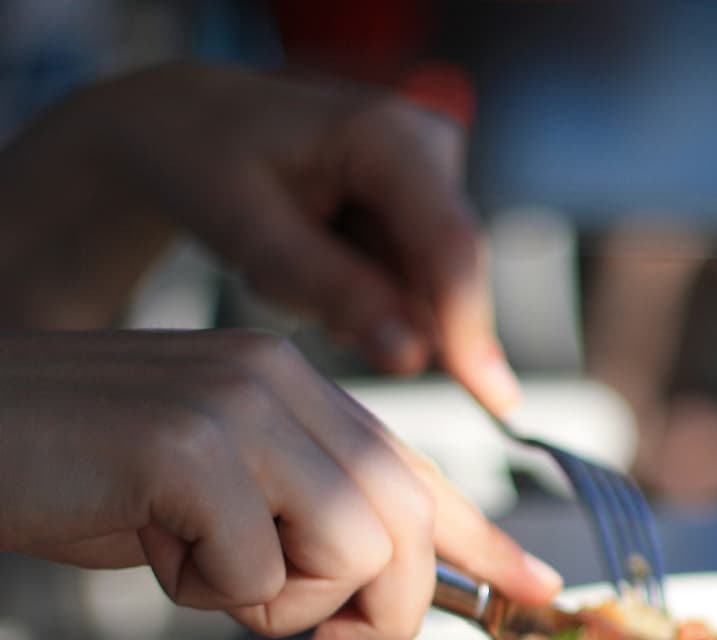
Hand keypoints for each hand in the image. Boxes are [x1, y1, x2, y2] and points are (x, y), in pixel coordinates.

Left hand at [0, 61, 518, 411]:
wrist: (184, 124)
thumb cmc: (202, 157)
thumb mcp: (248, 229)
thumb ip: (335, 291)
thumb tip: (413, 355)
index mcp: (387, 133)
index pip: (449, 245)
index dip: (469, 326)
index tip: (491, 397)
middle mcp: (430, 146)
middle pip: (446, 274)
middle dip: (378, 310)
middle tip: (282, 283)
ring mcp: (433, 176)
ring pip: (426, 289)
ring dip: (357, 303)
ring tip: (281, 262)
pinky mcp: (425, 206)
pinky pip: (411, 284)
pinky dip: (358, 293)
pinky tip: (307, 260)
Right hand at [0, 330, 560, 639]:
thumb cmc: (76, 474)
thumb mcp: (210, 496)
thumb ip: (296, 521)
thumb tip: (376, 594)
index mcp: (293, 387)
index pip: (418, 468)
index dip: (485, 540)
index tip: (541, 590)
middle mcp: (281, 380)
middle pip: (406, 518)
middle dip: (386, 605)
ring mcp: (238, 403)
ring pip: (353, 547)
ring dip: (285, 601)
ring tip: (200, 565)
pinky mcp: (191, 445)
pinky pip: (260, 572)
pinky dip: (213, 593)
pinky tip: (152, 546)